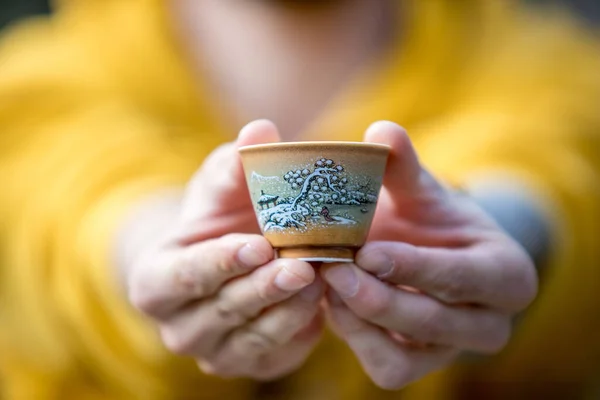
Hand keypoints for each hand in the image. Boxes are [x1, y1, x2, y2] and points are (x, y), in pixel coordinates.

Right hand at [126, 120, 324, 379]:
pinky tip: (325, 302)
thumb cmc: (220, 217)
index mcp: (154, 281)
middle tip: (302, 264)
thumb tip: (261, 128)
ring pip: (252, 337)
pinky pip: (276, 353)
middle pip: (222, 309)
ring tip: (322, 278)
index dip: (220, 262)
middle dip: (264, 287)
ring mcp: (213, 352)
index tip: (258, 244)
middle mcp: (176, 326)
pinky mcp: (249, 364)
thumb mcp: (221, 187)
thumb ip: (235, 163)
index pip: (184, 276)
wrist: (229, 258)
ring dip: (289, 308)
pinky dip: (301, 329)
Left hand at [321, 121, 537, 388]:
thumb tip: (381, 130)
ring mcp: (451, 352)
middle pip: (432, 322)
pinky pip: (386, 368)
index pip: (463, 276)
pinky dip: (355, 340)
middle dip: (377, 297)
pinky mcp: (417, 368)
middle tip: (331, 269)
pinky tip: (332, 304)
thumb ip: (403, 166)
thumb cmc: (429, 220)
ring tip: (324, 283)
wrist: (427, 254)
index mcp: (506, 275)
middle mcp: (487, 324)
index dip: (413, 266)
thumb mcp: (421, 192)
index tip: (367, 251)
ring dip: (359, 321)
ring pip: (405, 355)